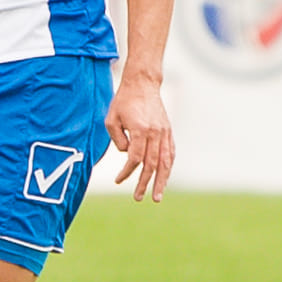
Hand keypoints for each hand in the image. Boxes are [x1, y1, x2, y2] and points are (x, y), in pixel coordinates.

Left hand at [105, 71, 173, 201]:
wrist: (142, 84)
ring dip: (161, 181)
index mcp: (140, 129)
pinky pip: (171, 153)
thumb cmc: (123, 101)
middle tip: (138, 198)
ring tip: (157, 196)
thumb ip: (118, 140)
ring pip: (165, 162)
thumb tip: (127, 155)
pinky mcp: (168, 131)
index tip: (118, 180)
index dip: (127, 172)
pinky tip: (164, 178)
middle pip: (152, 164)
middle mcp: (155, 133)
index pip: (135, 158)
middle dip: (145, 184)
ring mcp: (164, 132)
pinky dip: (168, 167)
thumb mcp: (111, 119)